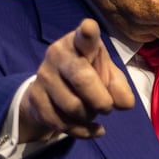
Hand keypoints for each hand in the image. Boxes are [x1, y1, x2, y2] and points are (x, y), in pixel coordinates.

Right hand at [18, 19, 135, 140]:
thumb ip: (119, 88)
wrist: (52, 92)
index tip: (89, 27)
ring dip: (89, 116)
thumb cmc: (89, 76)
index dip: (88, 33)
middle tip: (107, 107)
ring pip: (73, 106)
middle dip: (101, 100)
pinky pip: (61, 123)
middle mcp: (58, 54)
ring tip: (92, 112)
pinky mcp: (34, 97)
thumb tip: (124, 104)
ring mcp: (43, 75)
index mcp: (80, 43)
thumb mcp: (109, 77)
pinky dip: (82, 131)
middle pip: (82, 79)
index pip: (85, 36)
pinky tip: (92, 129)